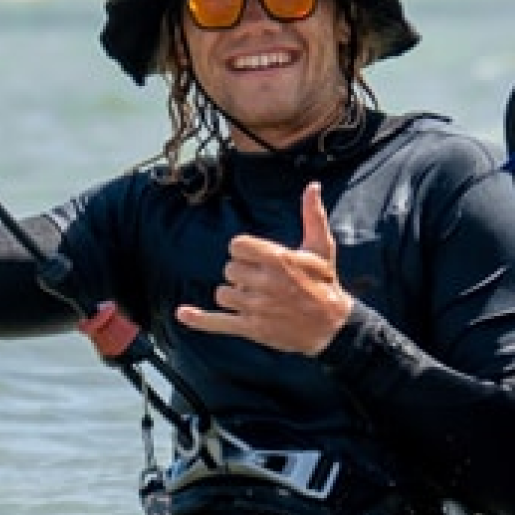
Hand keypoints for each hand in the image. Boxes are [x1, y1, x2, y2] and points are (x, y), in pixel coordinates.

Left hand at [174, 183, 353, 355]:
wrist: (332, 327)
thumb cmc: (325, 284)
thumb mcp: (322, 248)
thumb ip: (313, 216)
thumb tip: (312, 186)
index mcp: (278, 259)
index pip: (237, 246)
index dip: (244, 251)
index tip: (257, 258)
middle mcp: (265, 283)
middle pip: (229, 269)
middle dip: (242, 273)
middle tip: (263, 281)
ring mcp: (256, 308)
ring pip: (223, 294)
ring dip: (234, 295)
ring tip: (256, 298)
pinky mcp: (252, 328)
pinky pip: (217, 322)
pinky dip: (198, 319)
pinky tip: (182, 313)